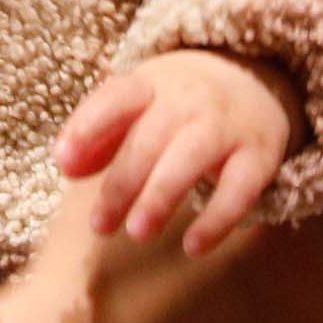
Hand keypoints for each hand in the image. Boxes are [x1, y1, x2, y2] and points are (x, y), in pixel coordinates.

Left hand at [54, 49, 299, 254]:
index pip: (116, 98)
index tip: (63, 160)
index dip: (88, 126)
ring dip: (161, 197)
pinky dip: (218, 220)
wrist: (255, 77)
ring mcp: (226, 125)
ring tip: (137, 232)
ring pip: (191, 159)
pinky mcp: (259, 155)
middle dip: (121, 184)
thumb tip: (67, 168)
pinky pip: (240, 189)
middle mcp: (188, 100)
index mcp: (150, 85)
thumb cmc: (178, 103)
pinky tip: (193, 246)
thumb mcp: (138, 105)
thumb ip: (99, 136)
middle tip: (99, 226)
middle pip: (149, 139)